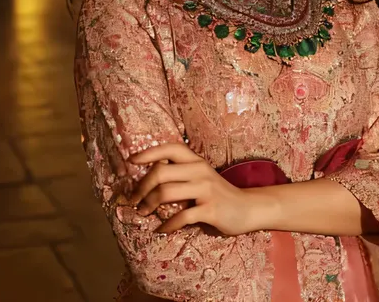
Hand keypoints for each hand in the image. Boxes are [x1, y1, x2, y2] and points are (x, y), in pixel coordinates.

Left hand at [129, 142, 259, 234]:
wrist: (247, 208)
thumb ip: (180, 175)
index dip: (148, 152)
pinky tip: (161, 230)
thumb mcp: (200, 177)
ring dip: (149, 204)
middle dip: (141, 186)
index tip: (131, 161)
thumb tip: (149, 180)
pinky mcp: (210, 209)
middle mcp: (199, 170)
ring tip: (143, 213)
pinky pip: (181, 216)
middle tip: (133, 200)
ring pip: (166, 192)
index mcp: (196, 161)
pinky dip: (167, 225)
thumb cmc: (217, 193)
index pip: (170, 148)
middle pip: (161, 171)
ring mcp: (205, 189)